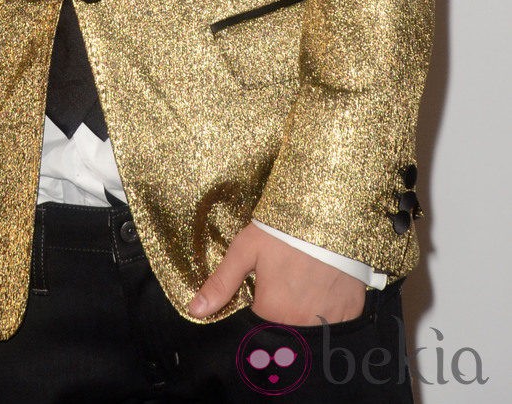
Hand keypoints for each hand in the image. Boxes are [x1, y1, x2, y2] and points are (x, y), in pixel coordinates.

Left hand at [188, 223, 365, 326]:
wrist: (329, 213)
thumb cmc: (282, 231)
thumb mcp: (245, 249)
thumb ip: (221, 283)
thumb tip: (195, 310)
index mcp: (272, 313)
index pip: (257, 328)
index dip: (257, 310)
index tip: (261, 293)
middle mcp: (301, 325)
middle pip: (284, 332)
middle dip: (280, 315)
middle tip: (284, 285)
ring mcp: (329, 322)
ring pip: (310, 331)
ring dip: (304, 317)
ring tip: (303, 287)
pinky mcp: (350, 313)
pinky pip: (336, 326)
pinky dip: (329, 315)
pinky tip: (323, 291)